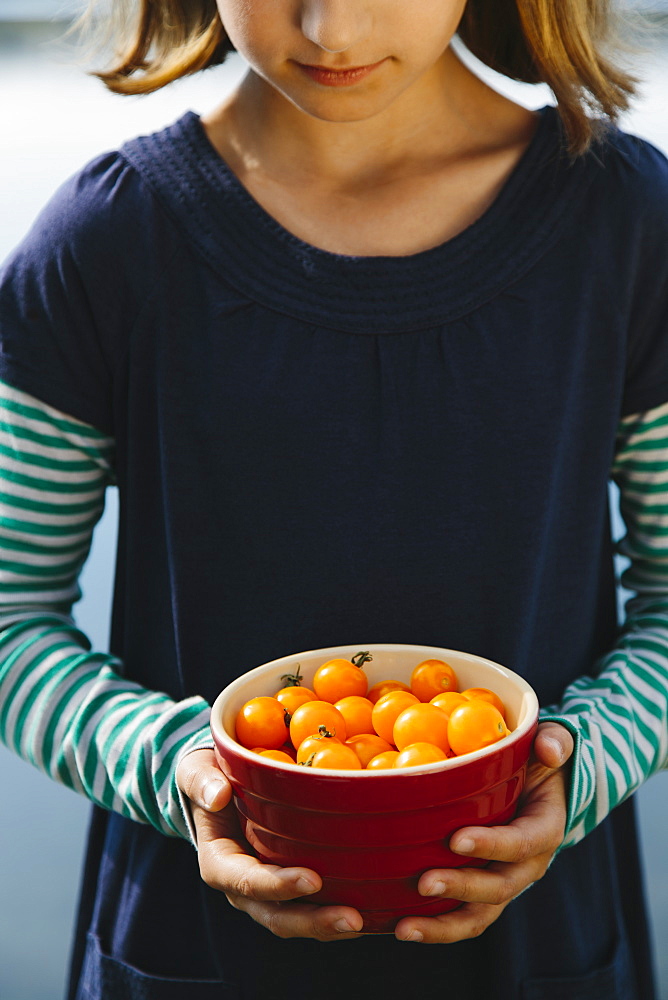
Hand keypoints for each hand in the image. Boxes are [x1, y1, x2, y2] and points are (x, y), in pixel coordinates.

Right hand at [176, 749, 363, 940]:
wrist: (217, 789)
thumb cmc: (209, 777)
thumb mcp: (196, 772)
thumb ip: (202, 781)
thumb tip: (218, 794)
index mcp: (220, 863)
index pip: (248, 882)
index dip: (278, 885)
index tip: (312, 879)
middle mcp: (244, 887)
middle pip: (278, 915)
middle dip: (315, 921)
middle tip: (352, 918)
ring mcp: (270, 891)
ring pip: (300, 918)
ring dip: (331, 925)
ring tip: (368, 921)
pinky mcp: (292, 885)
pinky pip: (316, 905)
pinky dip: (342, 907)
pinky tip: (376, 906)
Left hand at [393, 721, 574, 943]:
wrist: (542, 790)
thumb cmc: (539, 761)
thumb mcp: (553, 744)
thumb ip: (556, 742)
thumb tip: (550, 750)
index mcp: (544, 830)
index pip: (520, 843)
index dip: (491, 844)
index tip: (456, 839)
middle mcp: (527, 866)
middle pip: (498, 888)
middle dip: (461, 888)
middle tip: (424, 883)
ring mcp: (504, 882)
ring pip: (478, 916)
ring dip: (442, 926)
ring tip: (404, 927)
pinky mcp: (481, 892)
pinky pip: (461, 917)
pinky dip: (434, 927)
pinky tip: (398, 925)